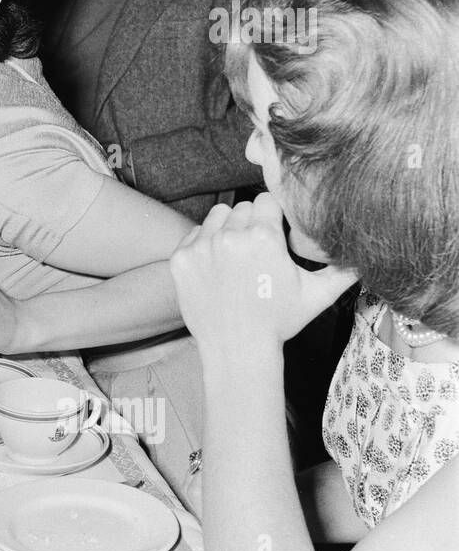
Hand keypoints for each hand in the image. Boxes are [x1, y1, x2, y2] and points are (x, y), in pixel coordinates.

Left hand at [169, 194, 356, 353]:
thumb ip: (344, 270)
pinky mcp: (181, 258)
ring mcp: (202, 246)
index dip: (274, 215)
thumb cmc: (278, 322)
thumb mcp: (318, 295)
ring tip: (237, 255)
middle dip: (252, 223)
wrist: (237, 350)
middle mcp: (231, 235)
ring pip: (217, 216)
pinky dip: (204, 245)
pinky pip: (194, 235)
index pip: (268, 200)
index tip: (275, 232)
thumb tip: (368, 256)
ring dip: (227, 228)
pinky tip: (217, 267)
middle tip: (257, 250)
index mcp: (264, 236)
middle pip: (243, 207)